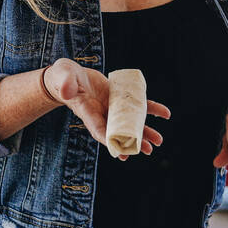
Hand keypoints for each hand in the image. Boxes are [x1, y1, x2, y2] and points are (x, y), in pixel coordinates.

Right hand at [43, 58, 169, 156]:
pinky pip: (137, 105)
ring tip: (158, 141)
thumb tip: (66, 90)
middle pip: (120, 132)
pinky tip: (164, 114)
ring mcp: (111, 108)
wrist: (68, 76)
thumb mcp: (62, 78)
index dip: (111, 141)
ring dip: (145, 132)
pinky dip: (151, 109)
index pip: (100, 130)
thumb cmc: (62, 78)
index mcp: (88, 114)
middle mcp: (101, 115)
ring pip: (131, 122)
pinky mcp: (119, 99)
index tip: (121, 152)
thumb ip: (65, 84)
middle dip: (134, 142)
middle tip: (148, 150)